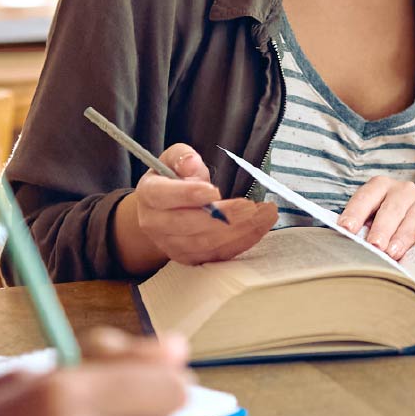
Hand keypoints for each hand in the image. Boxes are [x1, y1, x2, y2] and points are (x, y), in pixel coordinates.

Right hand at [118, 143, 276, 270]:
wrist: (164, 211)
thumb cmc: (174, 180)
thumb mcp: (174, 159)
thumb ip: (182, 156)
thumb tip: (192, 165)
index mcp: (149, 194)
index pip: (164, 196)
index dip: (189, 195)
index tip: (215, 190)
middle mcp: (155, 224)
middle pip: (188, 224)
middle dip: (223, 216)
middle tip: (251, 206)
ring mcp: (171, 245)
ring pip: (205, 243)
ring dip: (239, 230)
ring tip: (265, 214)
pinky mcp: (189, 258)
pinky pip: (217, 255)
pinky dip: (242, 242)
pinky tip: (260, 227)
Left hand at [335, 176, 414, 259]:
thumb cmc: (385, 225)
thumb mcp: (370, 222)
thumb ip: (359, 228)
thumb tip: (341, 241)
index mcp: (380, 187)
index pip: (366, 197)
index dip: (355, 212)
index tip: (345, 230)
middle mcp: (403, 189)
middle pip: (392, 207)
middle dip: (382, 228)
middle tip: (375, 246)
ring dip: (404, 234)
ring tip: (394, 252)